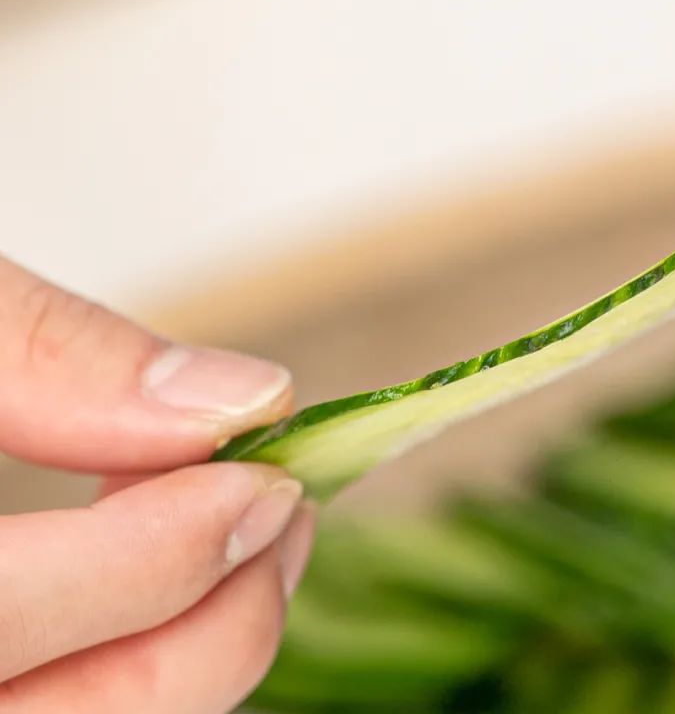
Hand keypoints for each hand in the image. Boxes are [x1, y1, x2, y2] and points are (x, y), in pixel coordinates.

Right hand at [0, 257, 313, 712]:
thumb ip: (38, 351)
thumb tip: (237, 401)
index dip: (147, 566)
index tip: (263, 478)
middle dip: (204, 632)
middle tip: (281, 511)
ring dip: (186, 655)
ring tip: (249, 533)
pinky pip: (56, 707)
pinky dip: (130, 659)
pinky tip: (163, 567)